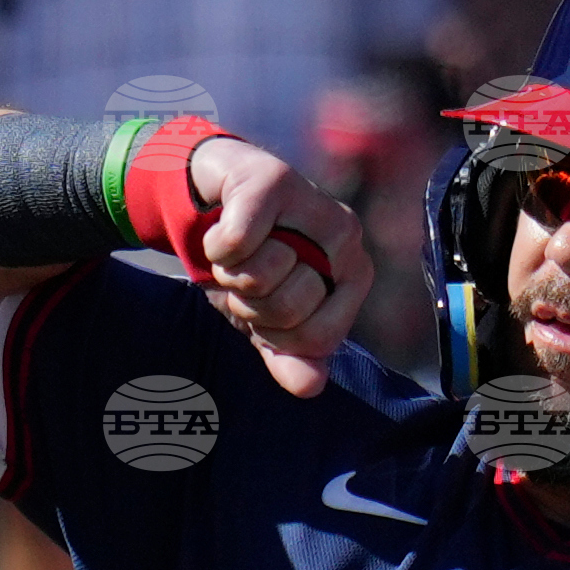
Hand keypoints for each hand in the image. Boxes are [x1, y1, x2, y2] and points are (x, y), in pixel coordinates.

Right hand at [183, 139, 369, 398]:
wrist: (215, 198)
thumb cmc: (250, 261)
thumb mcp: (266, 320)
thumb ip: (288, 356)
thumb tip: (311, 387)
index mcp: (353, 275)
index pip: (318, 338)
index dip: (277, 334)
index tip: (266, 307)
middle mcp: (345, 236)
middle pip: (289, 308)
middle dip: (251, 301)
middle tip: (249, 274)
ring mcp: (314, 203)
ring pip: (262, 274)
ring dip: (231, 272)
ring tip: (240, 252)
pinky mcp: (273, 181)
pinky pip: (237, 243)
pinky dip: (216, 246)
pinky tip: (223, 229)